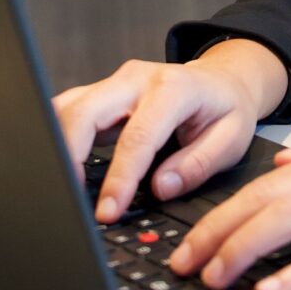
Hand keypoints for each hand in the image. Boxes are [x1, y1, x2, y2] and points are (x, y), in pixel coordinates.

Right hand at [51, 41, 284, 223]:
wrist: (222, 80)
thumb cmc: (226, 108)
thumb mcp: (231, 138)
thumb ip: (198, 163)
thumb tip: (161, 188)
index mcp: (174, 88)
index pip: (137, 137)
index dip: (120, 178)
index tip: (108, 211)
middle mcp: (138, 78)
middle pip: (87, 111)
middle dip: (70, 155)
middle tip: (70, 198)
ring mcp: (115, 83)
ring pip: (69, 106)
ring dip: (59, 144)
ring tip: (61, 186)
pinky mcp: (102, 93)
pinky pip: (69, 110)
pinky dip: (59, 136)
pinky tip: (61, 166)